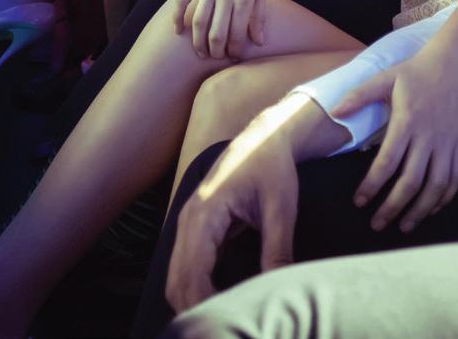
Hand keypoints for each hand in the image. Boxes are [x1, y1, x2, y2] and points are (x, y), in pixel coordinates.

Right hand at [166, 122, 298, 312]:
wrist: (265, 137)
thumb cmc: (272, 167)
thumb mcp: (281, 207)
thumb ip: (277, 249)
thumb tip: (276, 287)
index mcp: (205, 213)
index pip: (193, 274)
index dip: (207, 305)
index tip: (230, 322)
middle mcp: (188, 221)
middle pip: (176, 282)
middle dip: (196, 311)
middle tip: (225, 329)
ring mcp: (189, 226)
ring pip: (177, 278)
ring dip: (193, 303)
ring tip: (222, 322)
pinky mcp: (197, 231)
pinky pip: (187, 269)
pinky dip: (197, 290)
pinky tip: (220, 304)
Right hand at [168, 0, 265, 58]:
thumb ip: (259, 15)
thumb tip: (259, 42)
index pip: (238, 33)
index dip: (234, 50)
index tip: (233, 57)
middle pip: (217, 31)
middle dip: (216, 50)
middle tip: (215, 58)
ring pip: (199, 20)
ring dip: (197, 41)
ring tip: (200, 53)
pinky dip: (177, 16)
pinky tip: (177, 31)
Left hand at [331, 55, 457, 232]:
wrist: (453, 65)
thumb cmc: (413, 73)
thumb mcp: (384, 78)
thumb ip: (359, 96)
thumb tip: (334, 111)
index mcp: (407, 121)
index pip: (388, 161)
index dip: (372, 185)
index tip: (359, 202)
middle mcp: (429, 136)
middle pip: (412, 181)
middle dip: (393, 207)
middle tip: (376, 224)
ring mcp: (448, 143)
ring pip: (436, 186)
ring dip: (420, 210)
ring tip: (403, 226)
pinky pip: (455, 179)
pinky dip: (443, 199)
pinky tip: (429, 209)